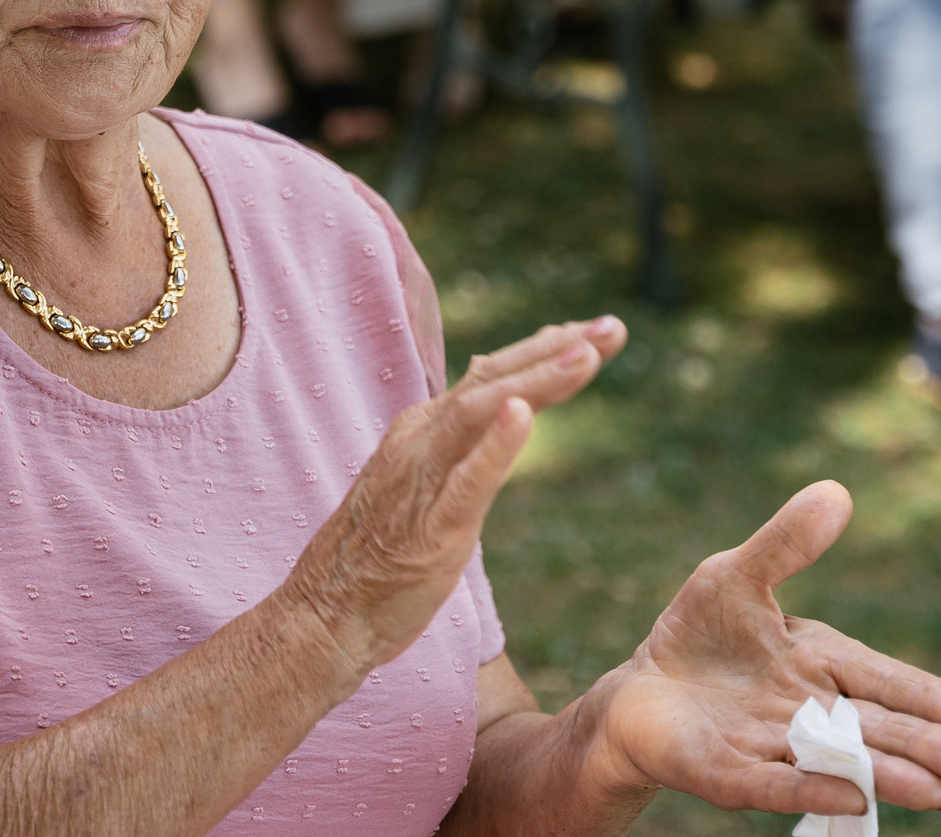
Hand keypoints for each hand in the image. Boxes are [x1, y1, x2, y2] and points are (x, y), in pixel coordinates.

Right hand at [280, 317, 626, 676]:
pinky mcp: (431, 528)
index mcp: (424, 429)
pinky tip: (525, 415)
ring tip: (587, 356)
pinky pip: (466, 480)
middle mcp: (421, 440)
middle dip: (556, 350)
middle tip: (612, 327)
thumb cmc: (381, 551)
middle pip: (493, 380)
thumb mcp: (427, 478)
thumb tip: (499, 386)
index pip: (492, 375)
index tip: (595, 330)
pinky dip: (496, 445)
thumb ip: (463, 432)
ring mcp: (422, 480)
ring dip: (535, 380)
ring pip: (480, 413)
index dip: (544, 349)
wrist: (327, 612)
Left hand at [585, 482, 940, 819]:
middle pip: (872, 728)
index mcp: (816, 664)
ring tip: (933, 794)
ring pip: (835, 761)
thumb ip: (785, 543)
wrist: (640, 691)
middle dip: (921, 746)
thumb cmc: (700, 634)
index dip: (920, 695)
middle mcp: (805, 712)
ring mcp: (769, 746)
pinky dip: (809, 787)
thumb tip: (837, 491)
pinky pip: (771, 783)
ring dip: (882, 774)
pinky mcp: (726, 772)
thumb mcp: (737, 575)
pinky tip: (850, 798)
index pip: (877, 678)